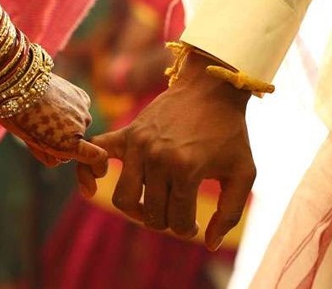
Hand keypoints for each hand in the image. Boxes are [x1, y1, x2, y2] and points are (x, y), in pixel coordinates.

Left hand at [0, 74, 107, 180]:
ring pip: (79, 123)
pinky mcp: (82, 97)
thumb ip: (46, 153)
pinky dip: (72, 107)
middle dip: (65, 138)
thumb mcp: (30, 140)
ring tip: (48, 110)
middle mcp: (80, 128)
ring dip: (69, 121)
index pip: (97, 157)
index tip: (90, 163)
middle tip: (45, 126)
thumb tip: (56, 162)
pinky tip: (57, 100)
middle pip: (77, 140)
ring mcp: (83, 111)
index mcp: (67, 144)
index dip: (96, 162)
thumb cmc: (19, 115)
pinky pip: (81, 108)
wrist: (18, 83)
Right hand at [91, 52, 254, 250]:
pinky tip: (93, 185)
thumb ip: (231, 212)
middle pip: (151, 214)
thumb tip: (209, 244)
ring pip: (123, 198)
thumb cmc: (230, 132)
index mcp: (186, 169)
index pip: (177, 222)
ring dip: (137, 210)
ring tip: (153, 204)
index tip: (197, 223)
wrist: (213, 88)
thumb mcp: (244, 173)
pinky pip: (94, 153)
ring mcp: (138, 144)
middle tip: (179, 211)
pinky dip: (87, 172)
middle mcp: (158, 158)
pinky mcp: (127, 133)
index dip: (189, 229)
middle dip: (167, 221)